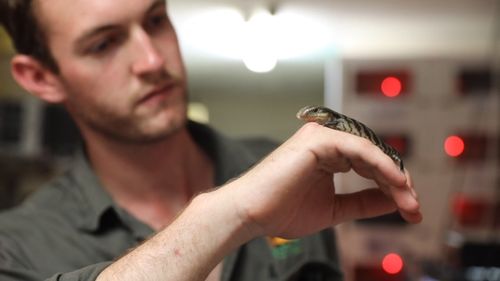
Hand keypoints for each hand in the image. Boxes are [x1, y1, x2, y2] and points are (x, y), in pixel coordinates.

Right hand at [229, 122, 421, 238]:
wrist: (252, 213)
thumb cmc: (281, 210)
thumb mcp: (335, 209)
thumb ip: (363, 202)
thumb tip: (394, 199)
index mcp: (330, 154)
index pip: (372, 164)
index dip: (393, 186)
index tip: (410, 209)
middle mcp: (329, 141)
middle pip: (376, 156)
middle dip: (399, 183)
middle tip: (414, 208)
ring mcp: (323, 137)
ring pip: (372, 151)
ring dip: (394, 177)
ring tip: (409, 201)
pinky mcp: (319, 139)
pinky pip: (360, 148)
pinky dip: (380, 165)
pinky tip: (396, 183)